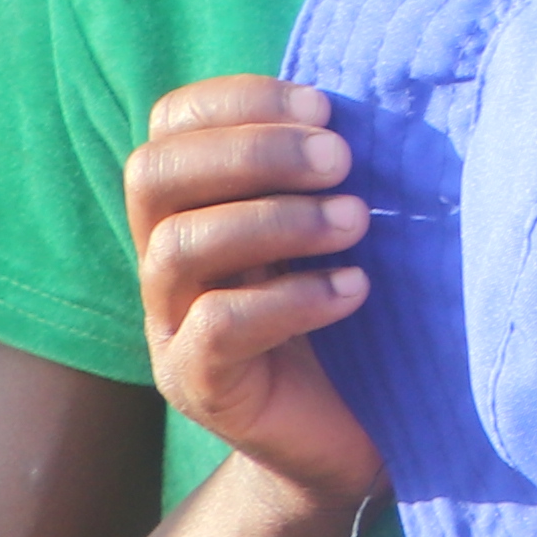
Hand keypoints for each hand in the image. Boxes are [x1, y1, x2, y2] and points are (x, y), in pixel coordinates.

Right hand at [124, 78, 385, 506]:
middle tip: (342, 160)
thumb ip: (332, 174)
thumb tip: (381, 95)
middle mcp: (167, 262)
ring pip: (178, 247)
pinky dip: (293, 298)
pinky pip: (218, 327)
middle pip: (155, 174)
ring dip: (276, 221)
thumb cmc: (358, 320)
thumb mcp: (343, 234)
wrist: (353, 442)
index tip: (324, 108)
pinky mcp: (199, 386)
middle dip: (251, 152)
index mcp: (197, 206)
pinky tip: (355, 291)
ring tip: (356, 222)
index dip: (238, 100)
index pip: (171, 125)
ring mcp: (171, 326)